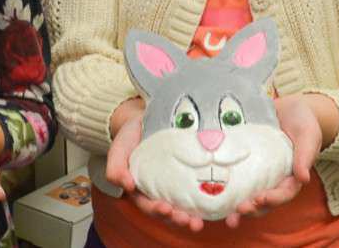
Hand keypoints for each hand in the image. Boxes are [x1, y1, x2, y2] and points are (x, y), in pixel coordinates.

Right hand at [106, 98, 207, 232]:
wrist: (145, 117)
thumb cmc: (131, 136)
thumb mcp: (118, 148)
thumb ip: (115, 167)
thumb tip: (126, 185)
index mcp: (143, 189)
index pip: (149, 205)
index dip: (157, 210)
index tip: (165, 208)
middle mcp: (162, 191)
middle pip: (172, 212)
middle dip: (181, 219)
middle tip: (191, 221)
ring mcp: (179, 185)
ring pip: (189, 206)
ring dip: (197, 216)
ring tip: (203, 220)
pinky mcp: (194, 175)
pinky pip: (204, 189)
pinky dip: (213, 199)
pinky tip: (222, 202)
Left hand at [226, 93, 334, 226]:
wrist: (288, 108)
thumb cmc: (303, 122)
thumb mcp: (308, 135)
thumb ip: (306, 154)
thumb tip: (303, 178)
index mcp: (291, 177)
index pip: (284, 194)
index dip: (273, 199)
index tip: (261, 198)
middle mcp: (274, 179)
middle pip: (263, 202)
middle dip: (252, 209)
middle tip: (239, 210)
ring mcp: (258, 173)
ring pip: (248, 195)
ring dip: (237, 206)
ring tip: (227, 213)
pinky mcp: (244, 163)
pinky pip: (235, 177)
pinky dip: (225, 187)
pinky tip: (211, 192)